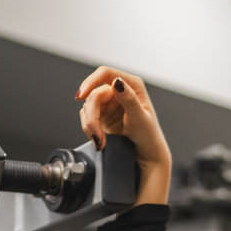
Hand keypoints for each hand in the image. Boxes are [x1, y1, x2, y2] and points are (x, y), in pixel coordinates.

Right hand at [75, 66, 172, 206]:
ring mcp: (110, 103)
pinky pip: (87, 117)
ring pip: (88, 106)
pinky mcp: (102, 115)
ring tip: (101, 141)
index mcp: (132, 85)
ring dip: (90, 125)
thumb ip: (128, 99)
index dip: (90, 81)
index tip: (81, 95)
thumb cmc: (149, 137)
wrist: (146, 157)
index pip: (105, 73)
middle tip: (97, 135)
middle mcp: (119, 91)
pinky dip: (89, 129)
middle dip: (92, 116)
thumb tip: (117, 82)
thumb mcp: (140, 118)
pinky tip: (99, 139)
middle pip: (93, 94)